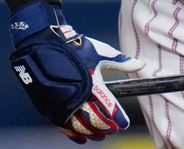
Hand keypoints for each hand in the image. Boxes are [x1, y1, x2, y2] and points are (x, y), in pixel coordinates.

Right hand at [8, 2, 144, 142]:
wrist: (41, 46)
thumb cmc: (74, 47)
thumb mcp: (100, 51)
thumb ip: (121, 61)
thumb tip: (141, 64)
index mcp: (92, 83)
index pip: (110, 107)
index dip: (119, 118)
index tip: (125, 123)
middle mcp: (78, 96)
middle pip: (96, 121)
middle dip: (107, 127)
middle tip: (114, 129)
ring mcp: (63, 104)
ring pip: (81, 128)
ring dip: (93, 133)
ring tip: (101, 135)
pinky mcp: (50, 108)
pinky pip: (65, 128)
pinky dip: (75, 136)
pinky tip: (83, 138)